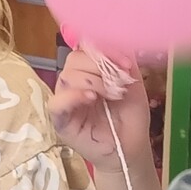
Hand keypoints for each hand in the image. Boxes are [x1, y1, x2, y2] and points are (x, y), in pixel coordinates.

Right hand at [49, 47, 151, 170]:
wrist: (131, 147)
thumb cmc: (130, 117)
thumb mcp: (133, 83)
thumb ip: (123, 61)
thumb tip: (113, 42)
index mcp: (89, 70)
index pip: (85, 47)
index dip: (103, 49)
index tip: (126, 63)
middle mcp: (74, 81)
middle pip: (74, 59)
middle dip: (100, 66)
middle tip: (119, 84)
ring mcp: (65, 100)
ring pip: (67, 76)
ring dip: (93, 82)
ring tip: (111, 95)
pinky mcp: (60, 120)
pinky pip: (57, 102)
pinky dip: (73, 96)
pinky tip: (90, 99)